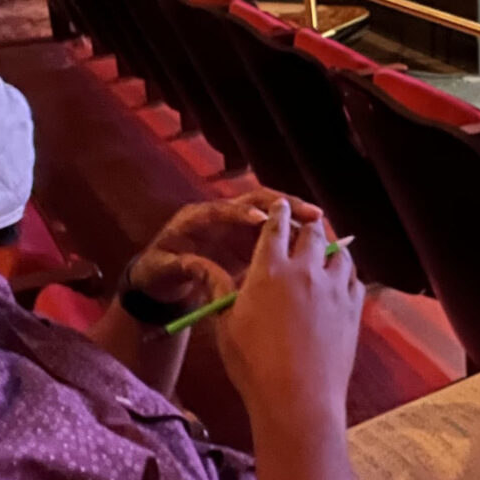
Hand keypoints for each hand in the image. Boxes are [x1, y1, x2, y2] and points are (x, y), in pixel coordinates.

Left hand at [126, 190, 321, 309]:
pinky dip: (294, 237)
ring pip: (272, 214)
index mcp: (195, 218)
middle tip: (311, 215)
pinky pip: (275, 233)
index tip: (262, 220)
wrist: (162, 278)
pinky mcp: (248, 239)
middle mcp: (220, 214)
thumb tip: (197, 266)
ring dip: (296, 218)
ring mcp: (237, 225)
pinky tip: (314, 247)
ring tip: (321, 228)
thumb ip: (180, 266)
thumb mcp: (161, 270)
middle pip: (256, 201)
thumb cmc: (158, 272)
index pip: (220, 210)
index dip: (240, 213)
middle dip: (284, 205)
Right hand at [217, 207, 363, 428]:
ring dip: (330, 248)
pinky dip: (347, 275)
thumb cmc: (254, 365)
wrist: (298, 398)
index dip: (278, 212)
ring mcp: (334, 288)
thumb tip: (207, 270)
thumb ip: (220, 291)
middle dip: (306, 225)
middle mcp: (305, 270)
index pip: (275, 226)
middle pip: (311, 232)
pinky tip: (340, 283)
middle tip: (304, 225)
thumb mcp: (224, 326)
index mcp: (268, 268)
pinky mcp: (353, 309)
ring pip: (339, 252)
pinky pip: (355, 280)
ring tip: (324, 251)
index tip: (280, 206)